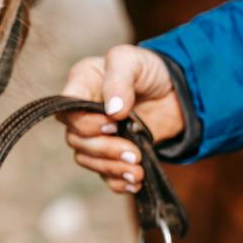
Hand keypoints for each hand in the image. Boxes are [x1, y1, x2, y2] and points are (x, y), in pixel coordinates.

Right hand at [59, 44, 184, 194]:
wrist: (175, 91)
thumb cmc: (147, 69)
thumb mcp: (132, 61)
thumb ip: (120, 79)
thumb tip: (112, 109)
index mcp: (83, 83)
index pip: (66, 108)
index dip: (84, 122)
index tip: (113, 123)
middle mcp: (84, 110)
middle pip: (76, 139)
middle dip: (105, 150)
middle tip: (133, 153)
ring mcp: (97, 134)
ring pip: (88, 159)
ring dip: (112, 168)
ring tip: (138, 169)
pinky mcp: (112, 153)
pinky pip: (105, 175)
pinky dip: (119, 181)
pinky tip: (136, 180)